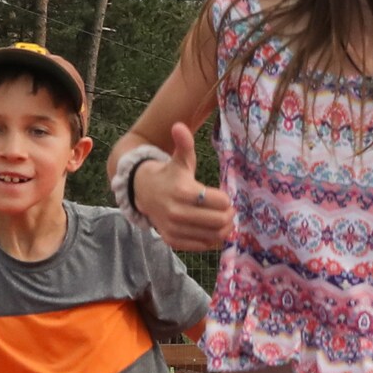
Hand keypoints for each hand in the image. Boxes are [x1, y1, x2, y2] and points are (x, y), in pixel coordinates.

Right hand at [129, 122, 231, 250]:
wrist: (143, 192)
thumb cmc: (169, 174)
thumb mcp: (178, 159)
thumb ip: (184, 144)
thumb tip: (179, 126)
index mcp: (183, 191)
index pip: (220, 201)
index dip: (226, 199)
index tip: (224, 197)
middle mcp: (177, 212)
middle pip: (220, 221)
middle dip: (229, 215)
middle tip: (228, 210)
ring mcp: (174, 229)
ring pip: (213, 236)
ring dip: (223, 229)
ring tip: (222, 220)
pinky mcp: (173, 241)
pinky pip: (202, 246)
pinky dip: (211, 239)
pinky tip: (210, 229)